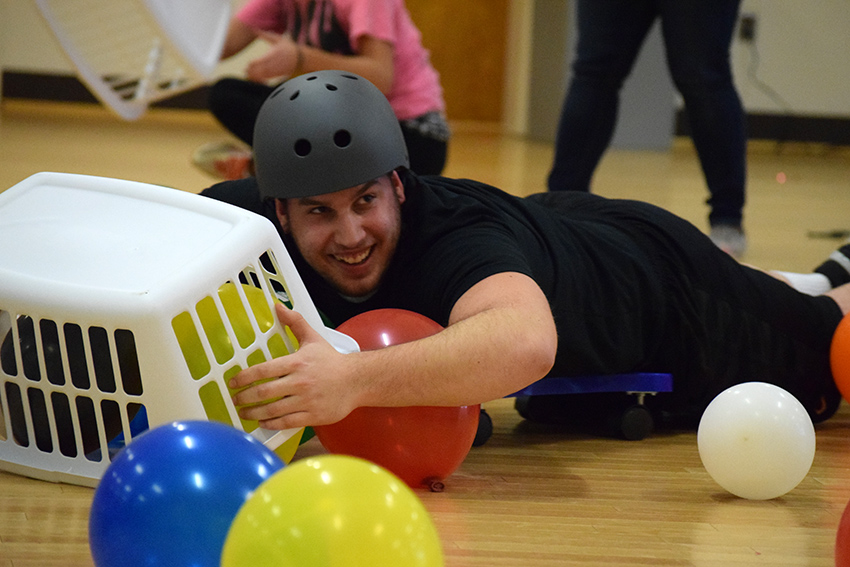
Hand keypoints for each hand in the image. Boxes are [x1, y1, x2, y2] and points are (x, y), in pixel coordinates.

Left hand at [229, 304, 358, 428]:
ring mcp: (306, 401)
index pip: (263, 370)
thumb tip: (278, 307)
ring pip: (273, 410)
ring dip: (254, 413)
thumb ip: (295, 323)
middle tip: (235, 399)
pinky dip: (272, 424)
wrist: (357, 380)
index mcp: (297, 363)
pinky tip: (263, 422)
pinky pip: (287, 422)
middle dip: (245, 398)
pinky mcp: (313, 416)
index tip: (233, 382)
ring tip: (244, 413)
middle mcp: (300, 382)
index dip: (244, 378)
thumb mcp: (313, 338)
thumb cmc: (332, 360)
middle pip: (264, 393)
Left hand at [245, 32, 299, 81]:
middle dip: (253, 71)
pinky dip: (262, 79)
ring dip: (256, 76)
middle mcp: (276, 63)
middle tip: (246, 70)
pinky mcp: (279, 74)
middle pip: (262, 69)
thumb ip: (266, 35)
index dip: (254, 64)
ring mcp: (278, 69)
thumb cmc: (288, 47)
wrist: (301, 58)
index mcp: (275, 54)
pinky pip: (269, 78)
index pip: (262, 61)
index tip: (248, 64)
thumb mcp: (278, 39)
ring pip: (265, 75)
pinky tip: (256, 79)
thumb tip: (255, 29)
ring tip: (249, 75)